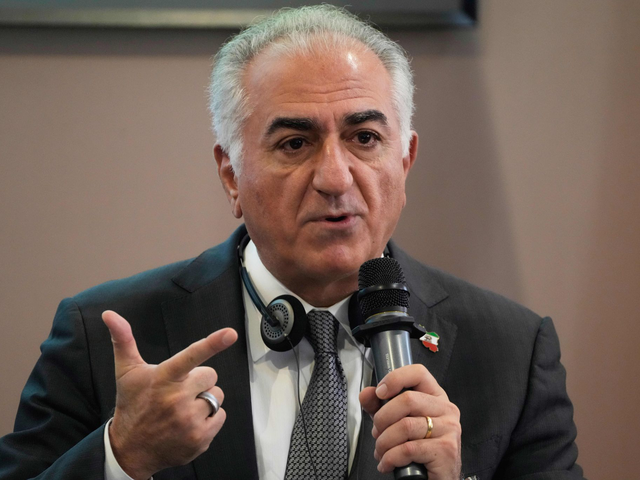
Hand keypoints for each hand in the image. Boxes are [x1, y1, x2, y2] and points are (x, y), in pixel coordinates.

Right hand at [102, 310, 237, 479]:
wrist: (130, 450)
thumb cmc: (132, 404)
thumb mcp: (126, 371)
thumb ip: (123, 339)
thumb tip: (109, 314)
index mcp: (163, 378)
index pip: (191, 356)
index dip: (212, 344)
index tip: (230, 333)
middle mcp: (177, 400)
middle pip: (210, 375)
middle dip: (198, 381)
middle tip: (177, 391)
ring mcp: (189, 421)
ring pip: (217, 396)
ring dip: (204, 400)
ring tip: (182, 409)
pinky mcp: (200, 439)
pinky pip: (220, 416)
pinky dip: (209, 418)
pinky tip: (189, 423)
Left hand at [359, 364, 461, 479]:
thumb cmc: (419, 450)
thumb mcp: (396, 423)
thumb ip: (379, 407)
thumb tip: (366, 393)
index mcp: (435, 397)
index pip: (418, 373)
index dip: (395, 379)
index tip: (380, 393)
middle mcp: (446, 409)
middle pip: (407, 399)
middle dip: (383, 418)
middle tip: (377, 432)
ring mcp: (449, 429)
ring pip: (405, 426)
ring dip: (384, 442)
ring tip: (381, 452)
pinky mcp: (446, 450)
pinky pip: (409, 449)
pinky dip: (390, 458)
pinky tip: (387, 464)